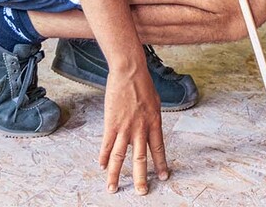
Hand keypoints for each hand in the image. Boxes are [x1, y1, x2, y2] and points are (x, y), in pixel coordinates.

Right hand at [99, 66, 166, 195]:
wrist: (130, 71)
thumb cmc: (143, 84)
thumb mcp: (155, 102)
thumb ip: (151, 119)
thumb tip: (147, 132)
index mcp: (154, 122)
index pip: (159, 148)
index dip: (161, 163)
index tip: (163, 177)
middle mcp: (141, 128)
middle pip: (141, 159)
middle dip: (141, 178)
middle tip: (141, 192)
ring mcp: (125, 127)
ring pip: (120, 157)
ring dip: (115, 175)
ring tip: (113, 189)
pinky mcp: (111, 124)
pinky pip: (106, 146)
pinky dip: (103, 158)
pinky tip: (102, 167)